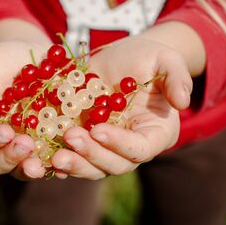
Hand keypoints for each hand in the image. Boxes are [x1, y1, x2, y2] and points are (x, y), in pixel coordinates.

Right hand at [0, 20, 51, 179]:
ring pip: (25, 167)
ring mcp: (25, 145)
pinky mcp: (49, 143)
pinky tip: (68, 157)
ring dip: (34, 168)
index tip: (4, 132)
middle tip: (26, 145)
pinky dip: (59, 162)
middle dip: (11, 157)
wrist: (31, 56)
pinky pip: (52, 158)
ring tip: (44, 163)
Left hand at [51, 22, 203, 179]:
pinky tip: (42, 157)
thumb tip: (183, 102)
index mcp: (155, 132)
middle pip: (115, 164)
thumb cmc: (145, 57)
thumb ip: (176, 76)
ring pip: (92, 167)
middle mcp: (130, 146)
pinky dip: (58, 161)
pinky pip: (72, 158)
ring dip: (74, 163)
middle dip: (92, 154)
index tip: (100, 129)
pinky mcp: (84, 141)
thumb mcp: (164, 58)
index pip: (141, 148)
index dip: (121, 144)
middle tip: (71, 137)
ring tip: (54, 155)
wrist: (116, 58)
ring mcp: (105, 147)